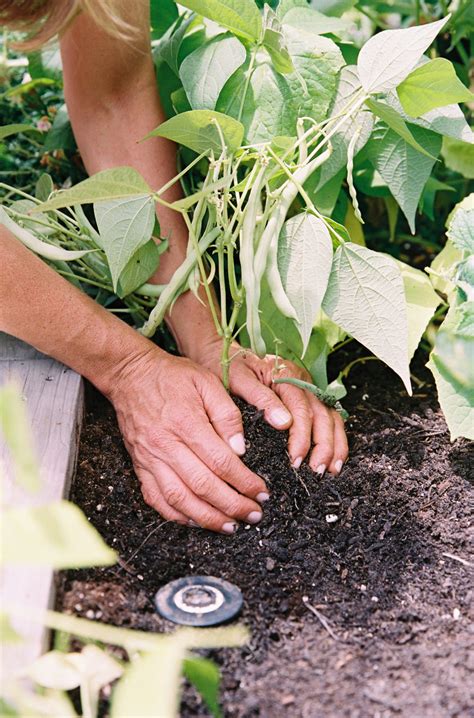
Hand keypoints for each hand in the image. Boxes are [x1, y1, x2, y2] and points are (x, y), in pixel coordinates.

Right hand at [108, 347, 268, 532]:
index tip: (261, 493)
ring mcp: (150, 459)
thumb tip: (240, 450)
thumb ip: (227, 415)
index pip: (221, 462)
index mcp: (186, 423)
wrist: (130, 374)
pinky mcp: (140, 466)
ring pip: (179, 499)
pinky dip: (176, 515)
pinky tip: (196, 521)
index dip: (244, 482)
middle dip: (232, 505)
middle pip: (203, 486)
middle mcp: (166, 445)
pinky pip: (156, 499)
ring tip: (230, 526)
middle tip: (254, 514)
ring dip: (207, 518)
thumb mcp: (207, 381)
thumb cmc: (173, 376)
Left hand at [196, 340, 348, 475]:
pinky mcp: (309, 399)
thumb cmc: (229, 368)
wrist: (222, 355)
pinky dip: (335, 440)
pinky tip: (333, 459)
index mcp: (286, 375)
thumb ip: (260, 398)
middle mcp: (302, 381)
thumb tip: (283, 423)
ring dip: (334, 445)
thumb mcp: (238, 379)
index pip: (301, 408)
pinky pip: (329, 419)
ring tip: (329, 469)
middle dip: (322, 446)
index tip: (295, 458)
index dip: (302, 436)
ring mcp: (308, 390)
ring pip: (330, 418)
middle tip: (315, 470)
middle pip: (321, 415)